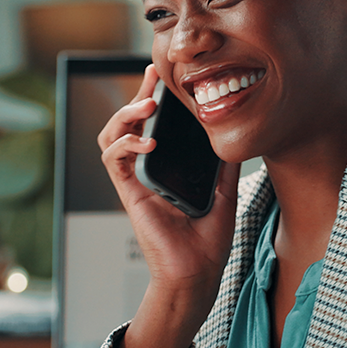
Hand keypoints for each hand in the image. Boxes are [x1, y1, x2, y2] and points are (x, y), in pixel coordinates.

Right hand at [98, 64, 240, 347]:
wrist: (197, 273)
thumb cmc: (208, 240)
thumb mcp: (224, 189)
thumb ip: (223, 161)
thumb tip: (235, 129)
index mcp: (165, 167)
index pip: (152, 124)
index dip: (154, 97)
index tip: (166, 77)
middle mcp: (146, 171)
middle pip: (129, 122)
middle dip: (138, 94)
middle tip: (153, 75)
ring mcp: (134, 181)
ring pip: (111, 136)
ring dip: (125, 115)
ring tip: (147, 105)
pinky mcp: (129, 194)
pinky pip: (113, 161)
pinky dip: (126, 145)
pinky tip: (147, 141)